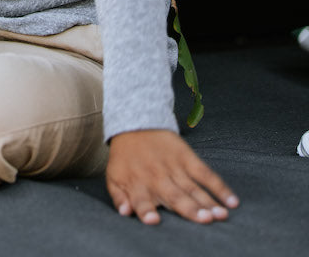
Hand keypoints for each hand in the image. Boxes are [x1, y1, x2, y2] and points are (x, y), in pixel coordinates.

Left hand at [106, 129, 238, 224]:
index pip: (141, 200)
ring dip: (208, 202)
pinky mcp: (187, 157)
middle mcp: (157, 177)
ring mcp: (174, 167)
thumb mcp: (114, 177)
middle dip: (189, 209)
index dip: (146, 210)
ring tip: (221, 215)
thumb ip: (119, 198)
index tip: (154, 221)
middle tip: (204, 219)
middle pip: (175, 196)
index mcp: (137, 184)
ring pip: (193, 188)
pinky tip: (232, 201)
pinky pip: (205, 173)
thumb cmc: (125, 159)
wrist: (135, 125)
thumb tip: (125, 214)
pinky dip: (219, 186)